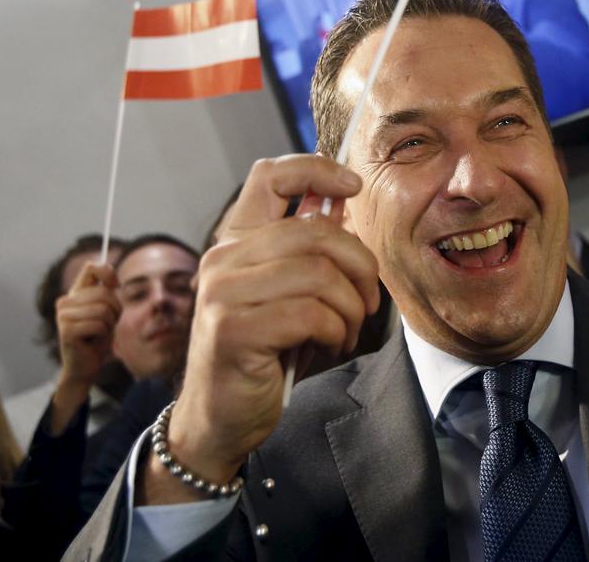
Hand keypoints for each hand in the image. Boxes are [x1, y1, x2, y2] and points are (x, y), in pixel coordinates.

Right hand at [50, 261, 120, 433]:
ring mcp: (63, 316)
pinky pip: (98, 325)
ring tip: (99, 333)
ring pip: (103, 310)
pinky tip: (92, 342)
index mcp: (75, 293)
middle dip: (115, 309)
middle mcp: (65, 302)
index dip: (108, 273)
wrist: (85, 366)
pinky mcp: (66, 331)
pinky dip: (103, 334)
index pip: (91, 268)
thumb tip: (113, 277)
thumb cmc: (96, 338)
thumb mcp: (106, 311)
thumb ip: (106, 293)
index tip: (116, 285)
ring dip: (109, 324)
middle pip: (105, 293)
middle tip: (108, 323)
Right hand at [142, 155, 379, 503]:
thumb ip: (309, 253)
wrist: (221, 418)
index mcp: (237, 240)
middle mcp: (224, 258)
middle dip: (360, 266)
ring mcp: (223, 292)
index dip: (317, 169)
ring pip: (320, 274)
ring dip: (349, 308)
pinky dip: (335, 332)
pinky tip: (327, 347)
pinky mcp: (232, 329)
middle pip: (316, 232)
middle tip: (367, 301)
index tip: (353, 185)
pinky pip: (311, 313)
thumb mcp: (291, 295)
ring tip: (343, 331)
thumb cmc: (265, 354)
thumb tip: (344, 209)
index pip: (271, 176)